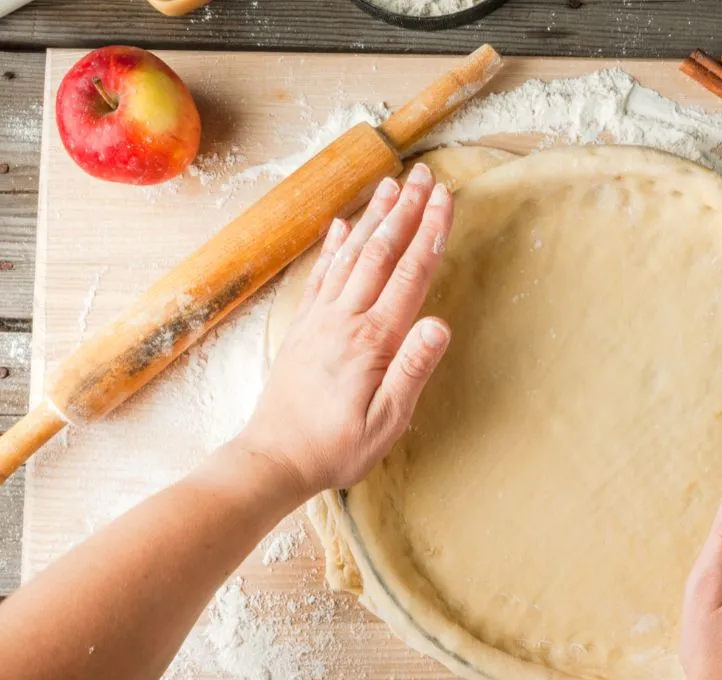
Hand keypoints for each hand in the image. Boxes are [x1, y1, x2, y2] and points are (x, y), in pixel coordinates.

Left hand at [236, 164, 453, 496]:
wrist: (273, 460)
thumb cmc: (336, 448)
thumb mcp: (387, 421)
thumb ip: (412, 370)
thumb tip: (440, 324)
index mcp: (372, 341)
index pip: (409, 276)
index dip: (429, 234)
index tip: (445, 199)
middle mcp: (344, 320)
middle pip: (381, 253)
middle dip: (406, 211)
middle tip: (425, 175)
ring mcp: (320, 320)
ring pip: (352, 255)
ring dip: (374, 217)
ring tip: (392, 184)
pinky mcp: (304, 328)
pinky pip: (323, 274)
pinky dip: (336, 245)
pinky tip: (344, 224)